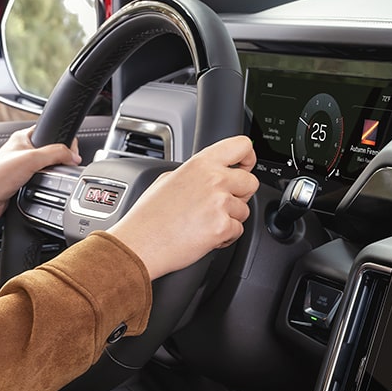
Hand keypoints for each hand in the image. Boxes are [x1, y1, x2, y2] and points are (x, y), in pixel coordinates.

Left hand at [0, 127, 81, 235]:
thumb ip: (56, 154)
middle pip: (51, 152)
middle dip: (60, 159)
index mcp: (22, 137)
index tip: (72, 152)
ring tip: (53, 178)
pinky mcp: (22, 183)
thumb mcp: (31, 159)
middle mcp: (22, 151)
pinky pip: (40, 181)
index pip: (50, 132)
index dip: (64, 140)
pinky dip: (45, 185)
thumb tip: (73, 156)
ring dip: (52, 174)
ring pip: (46, 168)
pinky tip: (44, 188)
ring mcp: (22, 168)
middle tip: (65, 167)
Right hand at [108, 136, 258, 280]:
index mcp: (201, 164)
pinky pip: (237, 231)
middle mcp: (214, 179)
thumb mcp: (168, 179)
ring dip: (230, 219)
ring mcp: (220, 203)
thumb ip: (195, 173)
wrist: (140, 244)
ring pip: (244, 210)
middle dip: (240, 196)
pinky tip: (205, 236)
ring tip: (205, 223)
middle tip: (220, 205)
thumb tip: (208, 174)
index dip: (248, 158)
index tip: (244, 167)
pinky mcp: (222, 227)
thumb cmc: (148, 217)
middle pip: (251, 182)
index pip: (242, 146)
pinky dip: (225, 237)